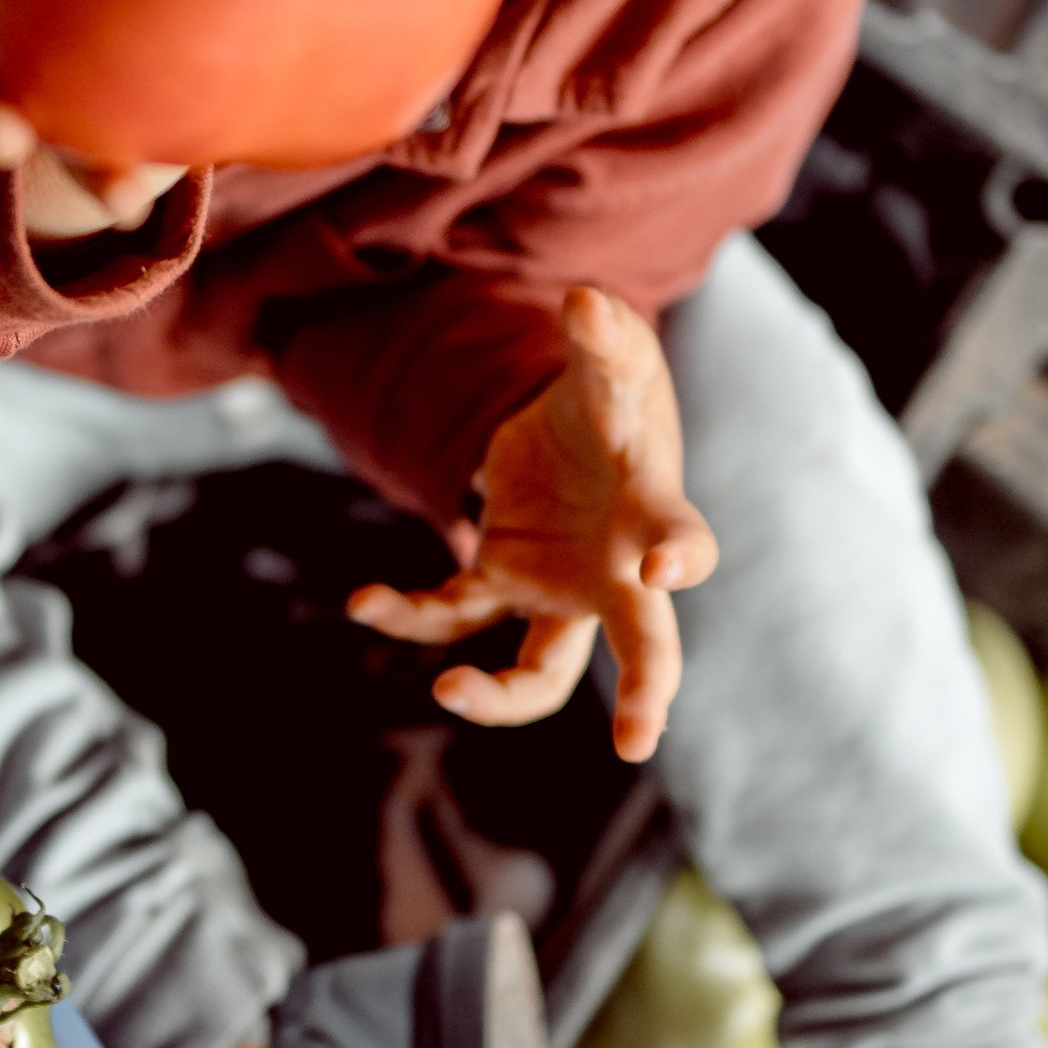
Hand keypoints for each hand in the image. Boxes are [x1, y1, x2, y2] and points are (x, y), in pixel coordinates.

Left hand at [347, 286, 716, 761]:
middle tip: (639, 743)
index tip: (668, 568)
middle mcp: (613, 574)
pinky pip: (452, 614)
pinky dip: (407, 613)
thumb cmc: (615, 400)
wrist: (578, 425)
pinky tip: (363, 601)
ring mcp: (555, 591)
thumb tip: (582, 305)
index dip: (682, 556)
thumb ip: (605, 337)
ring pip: (538, 672)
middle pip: (640, 646)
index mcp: (653, 517)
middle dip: (642, 691)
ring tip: (448, 692)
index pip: (685, 544)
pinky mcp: (499, 584)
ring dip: (497, 696)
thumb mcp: (614, 359)